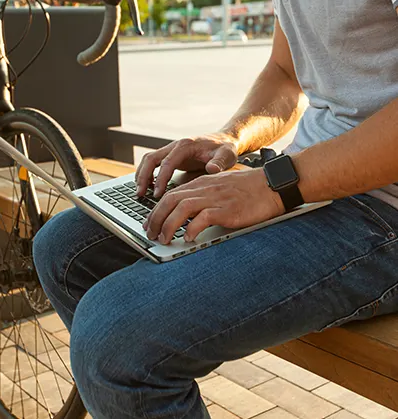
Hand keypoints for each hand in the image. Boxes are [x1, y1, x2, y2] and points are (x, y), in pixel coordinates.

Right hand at [135, 133, 238, 196]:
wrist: (223, 141)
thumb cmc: (224, 149)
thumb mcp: (226, 155)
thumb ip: (219, 162)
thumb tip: (211, 169)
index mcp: (186, 145)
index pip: (167, 162)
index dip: (160, 178)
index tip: (157, 194)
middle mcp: (175, 146)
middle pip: (151, 158)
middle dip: (143, 176)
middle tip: (140, 193)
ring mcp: (171, 150)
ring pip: (148, 160)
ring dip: (141, 175)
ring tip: (140, 192)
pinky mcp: (170, 156)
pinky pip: (153, 163)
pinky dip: (147, 174)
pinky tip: (147, 187)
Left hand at [143, 168, 283, 243]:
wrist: (273, 184)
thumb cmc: (249, 189)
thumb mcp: (221, 188)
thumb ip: (204, 197)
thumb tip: (188, 216)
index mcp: (202, 183)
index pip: (170, 195)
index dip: (156, 210)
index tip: (149, 224)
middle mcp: (205, 188)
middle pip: (170, 200)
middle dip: (155, 218)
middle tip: (150, 234)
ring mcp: (215, 198)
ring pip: (181, 208)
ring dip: (169, 225)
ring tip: (164, 239)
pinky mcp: (227, 209)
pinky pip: (203, 218)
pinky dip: (192, 229)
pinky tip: (188, 239)